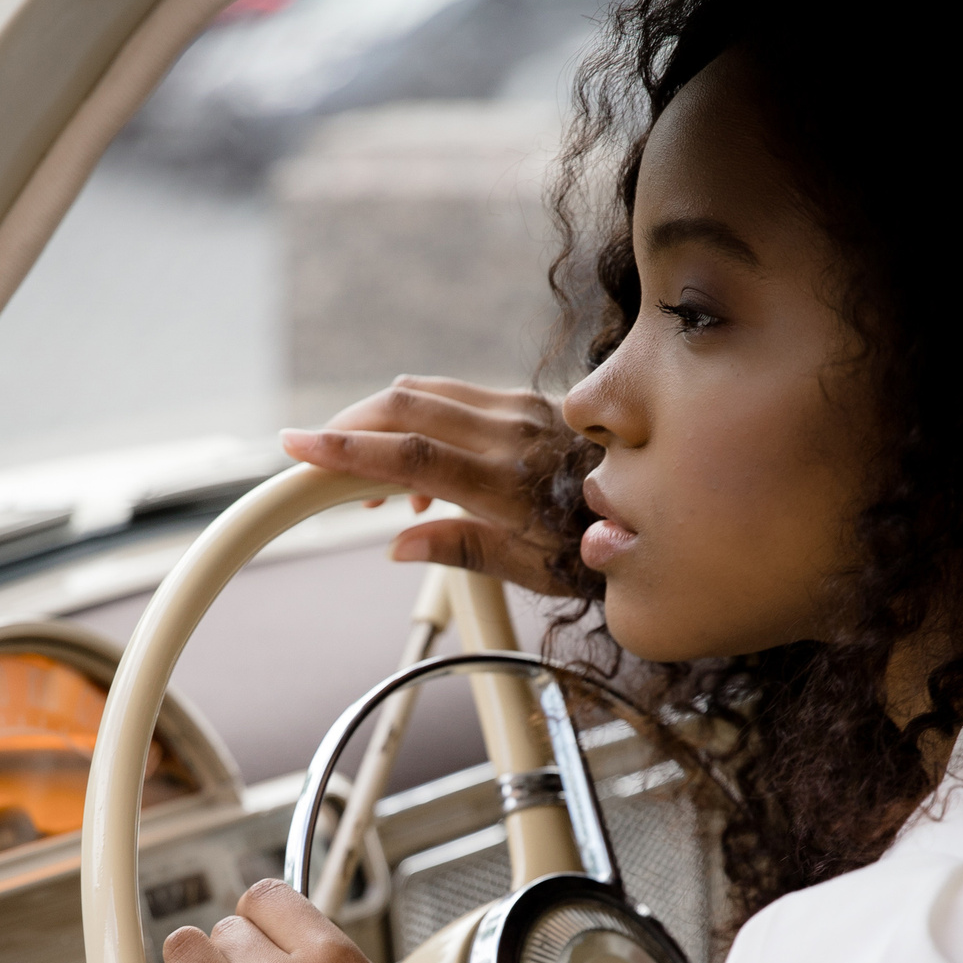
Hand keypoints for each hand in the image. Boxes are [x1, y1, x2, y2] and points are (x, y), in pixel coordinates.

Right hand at [280, 376, 575, 594]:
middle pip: (406, 407)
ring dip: (380, 420)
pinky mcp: (526, 400)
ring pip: (425, 392)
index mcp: (511, 484)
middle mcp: (514, 434)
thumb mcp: (537, 570)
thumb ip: (466, 550)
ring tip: (367, 475)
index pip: (412, 457)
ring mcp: (521, 409)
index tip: (296, 446)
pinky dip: (416, 418)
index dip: (347, 451)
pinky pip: (453, 395)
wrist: (666, 505)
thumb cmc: (602, 549)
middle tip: (315, 454)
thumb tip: (398, 544)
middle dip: (349, 426)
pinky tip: (418, 469)